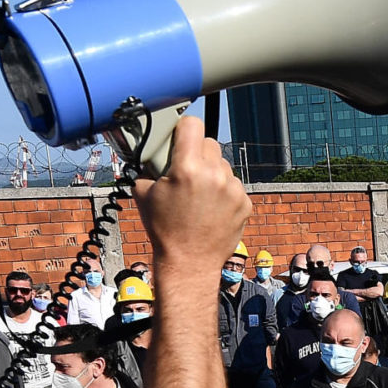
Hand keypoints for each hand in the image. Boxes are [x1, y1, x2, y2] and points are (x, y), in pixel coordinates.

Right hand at [131, 115, 249, 275]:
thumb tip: (147, 152)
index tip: (180, 137)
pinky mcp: (244, 202)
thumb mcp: (143, 193)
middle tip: (186, 171)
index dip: (183, 129)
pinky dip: (223, 190)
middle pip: (209, 143)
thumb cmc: (164, 229)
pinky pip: (233, 184)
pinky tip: (211, 207)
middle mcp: (213, 174)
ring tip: (199, 194)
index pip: (192, 124)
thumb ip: (147, 166)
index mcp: (187, 168)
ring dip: (212, 172)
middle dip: (197, 153)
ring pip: (223, 164)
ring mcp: (233, 188)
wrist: (189, 262)